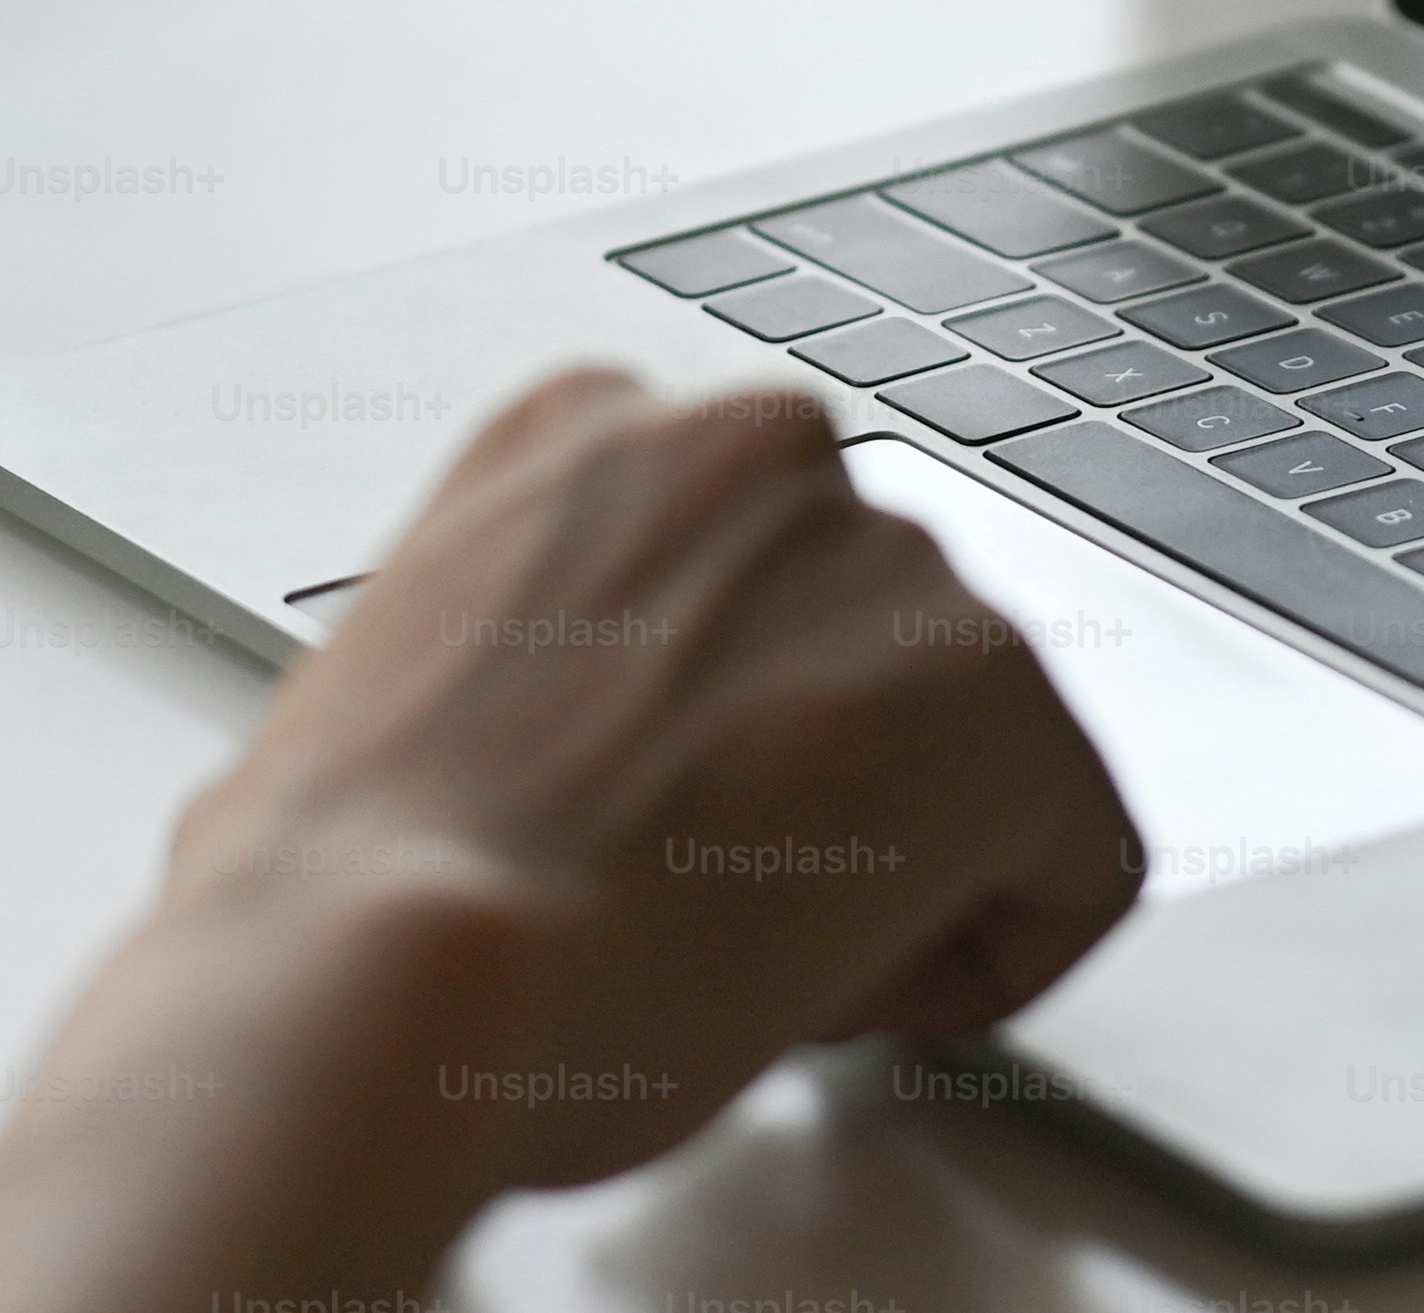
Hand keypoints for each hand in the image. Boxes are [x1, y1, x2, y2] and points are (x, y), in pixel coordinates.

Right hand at [0, 372, 1139, 1311]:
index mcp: (589, 431)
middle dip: (814, 776)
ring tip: (751, 956)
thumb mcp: (403, 694)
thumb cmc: (351, 879)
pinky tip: (846, 992)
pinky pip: (1071, 851)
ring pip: (968, 739)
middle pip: (861, 640)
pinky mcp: (1004, 701)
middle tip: (710, 903)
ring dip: (893, 852)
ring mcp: (890, 561)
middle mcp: (757, 447)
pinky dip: (992, 944)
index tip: (660, 822)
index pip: (741, 568)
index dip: (709, 729)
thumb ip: (522, 670)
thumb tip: (553, 765)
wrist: (388, 961)